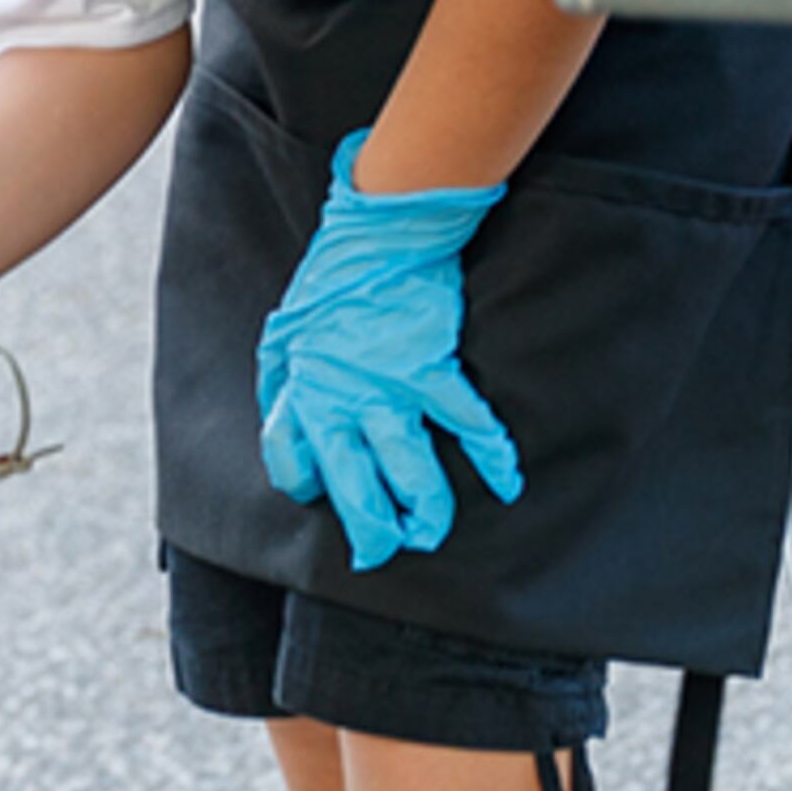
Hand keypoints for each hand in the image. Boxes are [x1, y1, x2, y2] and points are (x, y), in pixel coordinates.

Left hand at [256, 134, 523, 571]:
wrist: (378, 237)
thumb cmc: (328, 285)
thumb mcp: (284, 333)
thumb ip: (285, 378)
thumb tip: (283, 410)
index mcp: (300, 390)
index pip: (291, 458)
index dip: (305, 482)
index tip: (322, 494)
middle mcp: (340, 398)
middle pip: (352, 480)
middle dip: (368, 526)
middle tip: (381, 554)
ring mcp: (387, 387)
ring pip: (408, 466)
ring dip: (426, 508)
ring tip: (433, 534)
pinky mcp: (430, 369)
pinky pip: (465, 422)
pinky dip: (492, 454)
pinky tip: (508, 482)